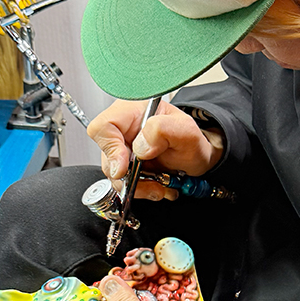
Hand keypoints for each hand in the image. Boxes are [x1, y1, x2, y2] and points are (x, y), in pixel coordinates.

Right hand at [87, 100, 223, 201]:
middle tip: (152, 181)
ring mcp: (122, 149)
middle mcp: (122, 129)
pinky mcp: (125, 166)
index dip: (110, 149)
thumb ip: (161, 130)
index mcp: (131, 110)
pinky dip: (140, 190)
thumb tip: (139, 148)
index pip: (103, 127)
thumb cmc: (190, 139)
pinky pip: (123, 183)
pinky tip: (156, 187)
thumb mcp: (185, 130)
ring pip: (113, 174)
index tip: (125, 168)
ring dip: (137, 186)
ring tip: (159, 185)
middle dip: (129, 175)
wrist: (196, 157)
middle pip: (106, 155)